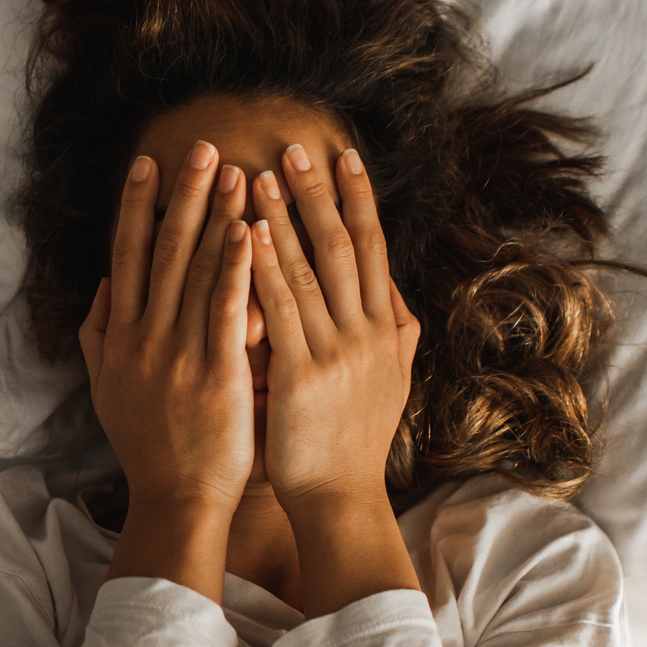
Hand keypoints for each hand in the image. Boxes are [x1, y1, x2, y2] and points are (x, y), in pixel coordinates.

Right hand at [80, 142, 256, 517]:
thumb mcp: (108, 389)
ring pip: (196, 271)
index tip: (147, 164)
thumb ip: (100, 337)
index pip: (127, 257)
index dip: (135, 207)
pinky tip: (249, 231)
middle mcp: (145, 337)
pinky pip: (227, 310)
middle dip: (182, 195)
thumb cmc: (149, 448)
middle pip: (161, 251)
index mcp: (121, 337)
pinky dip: (236, 267)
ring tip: (236, 171)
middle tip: (201, 147)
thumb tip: (103, 289)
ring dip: (216, 216)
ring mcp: (179, 354)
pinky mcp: (217, 373)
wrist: (175, 499)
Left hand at [248, 145, 419, 516]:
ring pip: (311, 270)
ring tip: (260, 175)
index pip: (374, 249)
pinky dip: (266, 268)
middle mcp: (368, 333)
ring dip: (285, 218)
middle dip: (320, 194)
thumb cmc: (354, 443)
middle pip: (345, 246)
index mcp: (386, 329)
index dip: (360, 200)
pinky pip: (282, 310)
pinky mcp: (304, 376)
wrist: (341, 498)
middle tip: (296, 147)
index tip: (345, 156)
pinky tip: (249, 234)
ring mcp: (338, 353)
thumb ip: (395, 335)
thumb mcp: (390, 382)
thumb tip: (398, 296)